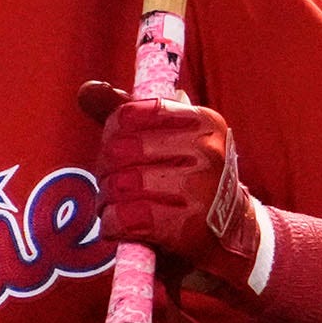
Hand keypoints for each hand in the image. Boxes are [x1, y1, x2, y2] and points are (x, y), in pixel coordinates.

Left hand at [79, 80, 263, 288]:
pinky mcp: (185, 226)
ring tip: (118, 205)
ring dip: (108, 200)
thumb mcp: (171, 137)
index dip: (111, 134)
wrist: (233, 233)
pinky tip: (121, 225)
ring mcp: (198, 188)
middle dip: (106, 170)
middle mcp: (205, 151)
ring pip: (119, 185)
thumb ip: (127, 112)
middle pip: (119, 151)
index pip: (130, 114)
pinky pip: (124, 218)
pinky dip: (113, 224)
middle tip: (114, 183)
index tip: (118, 149)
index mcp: (202, 121)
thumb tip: (88, 89)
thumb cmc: (192, 178)